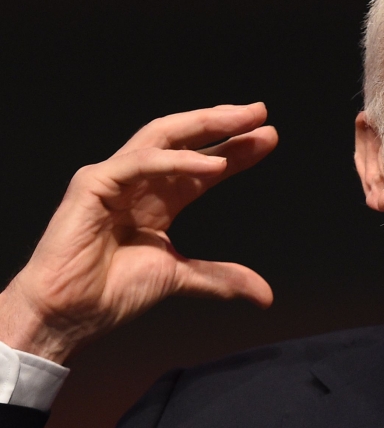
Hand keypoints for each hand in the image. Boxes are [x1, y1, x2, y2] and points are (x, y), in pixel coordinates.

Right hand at [0, 103, 277, 363]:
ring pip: (162, 136)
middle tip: (260, 112)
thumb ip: (221, 278)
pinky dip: (176, 161)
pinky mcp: (92, 184)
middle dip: (223, 122)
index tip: (269, 137)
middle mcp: (138, 182)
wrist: (69, 315)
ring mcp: (114, 179)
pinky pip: (139, 163)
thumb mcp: (180, 278)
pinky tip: (212, 165)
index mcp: (158, 199)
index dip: (235, 150)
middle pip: (184, 138)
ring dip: (205, 125)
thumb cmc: (111, 293)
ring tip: (243, 121)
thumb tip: (266, 296)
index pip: (203, 165)